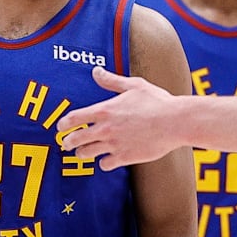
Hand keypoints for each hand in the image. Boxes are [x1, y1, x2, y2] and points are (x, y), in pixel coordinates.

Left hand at [57, 66, 183, 169]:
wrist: (175, 122)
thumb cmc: (157, 101)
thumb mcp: (134, 85)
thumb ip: (111, 80)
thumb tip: (95, 71)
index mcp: (105, 110)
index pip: (73, 118)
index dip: (63, 124)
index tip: (60, 127)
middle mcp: (105, 129)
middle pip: (75, 140)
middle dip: (68, 142)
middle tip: (67, 144)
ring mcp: (114, 145)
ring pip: (86, 154)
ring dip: (83, 153)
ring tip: (83, 153)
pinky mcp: (124, 157)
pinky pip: (105, 165)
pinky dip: (104, 162)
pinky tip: (107, 159)